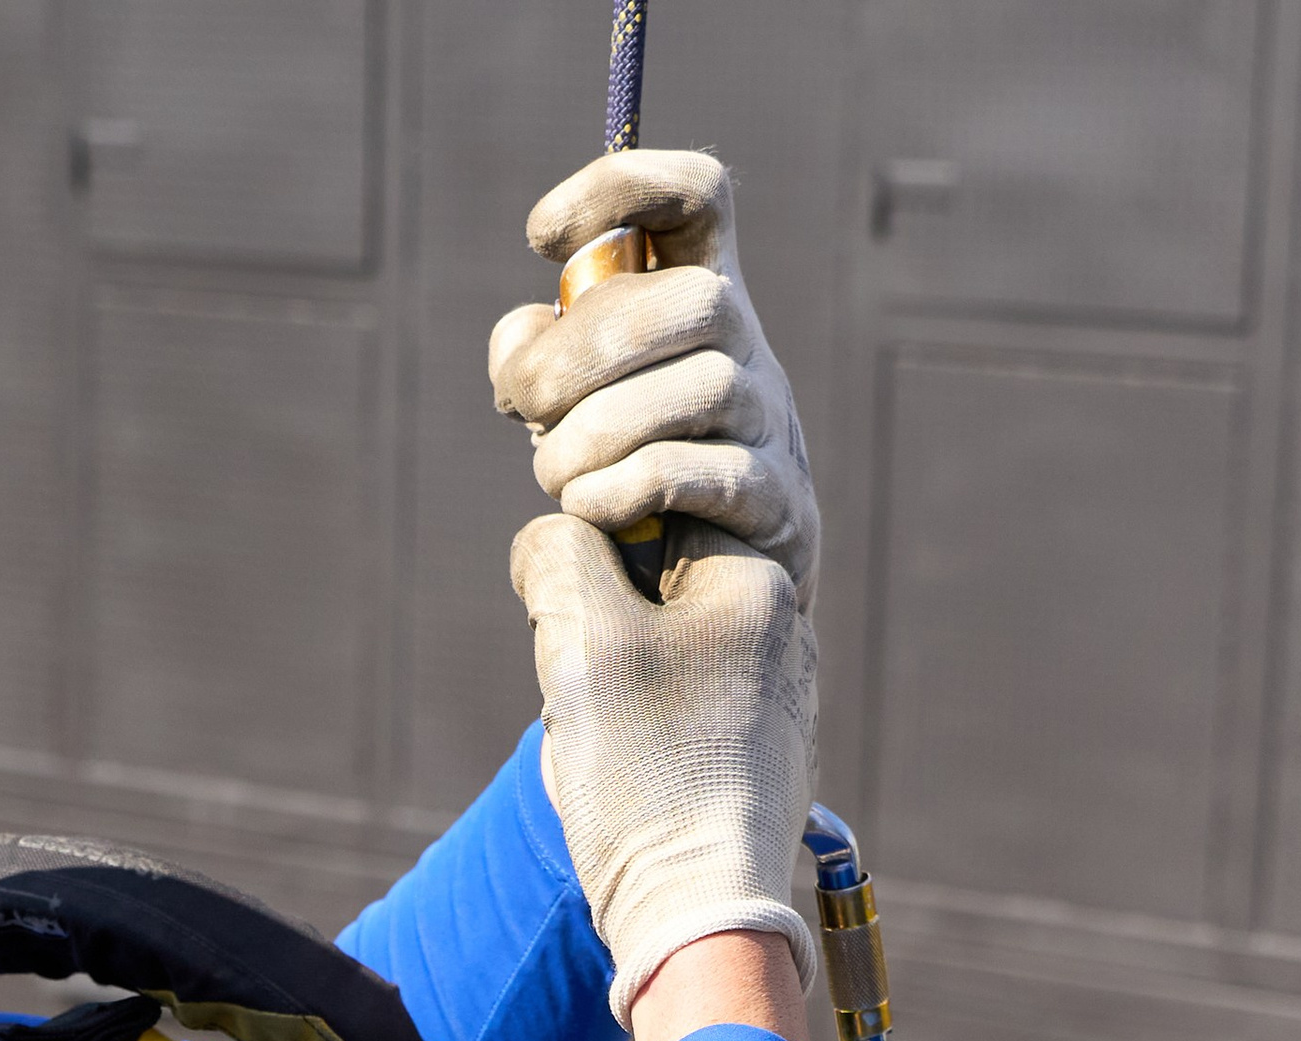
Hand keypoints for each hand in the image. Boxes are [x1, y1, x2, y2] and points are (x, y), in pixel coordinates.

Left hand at [490, 150, 817, 612]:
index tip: (539, 237)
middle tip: (524, 404)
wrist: (713, 594)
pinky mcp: (776, 505)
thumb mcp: (574, 403)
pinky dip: (627, 486)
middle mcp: (746, 347)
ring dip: (598, 430)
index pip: (697, 195)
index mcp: (699, 296)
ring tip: (552, 474)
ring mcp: (769, 424)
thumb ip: (536, 358)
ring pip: (700, 389)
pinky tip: (585, 506)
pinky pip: (706, 476)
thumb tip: (525, 337)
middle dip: (586, 349)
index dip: (622, 185)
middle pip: (694, 300)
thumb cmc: (628, 474)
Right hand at [511, 509, 815, 1025]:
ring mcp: (775, 696)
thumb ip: (560, 556)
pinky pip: (677, 718)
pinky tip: (641, 788)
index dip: (588, 570)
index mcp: (756, 580)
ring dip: (611, 694)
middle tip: (597, 707)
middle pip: (649, 589)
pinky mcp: (758, 754)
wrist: (701, 917)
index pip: (645, 514)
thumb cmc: (646, 777)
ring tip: (618, 754)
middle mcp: (782, 629)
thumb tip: (553, 538)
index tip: (579, 636)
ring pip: (655, 657)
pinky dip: (640, 742)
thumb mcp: (582, 643)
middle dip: (599, 639)